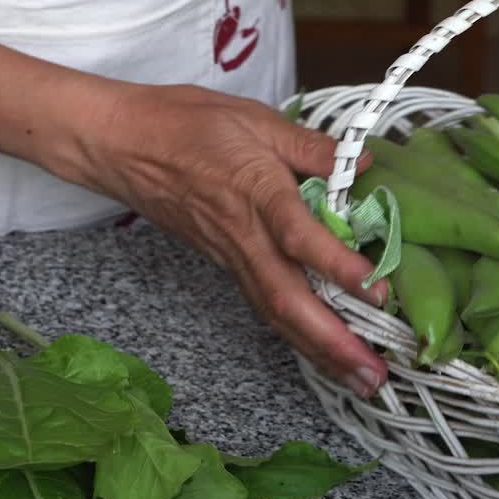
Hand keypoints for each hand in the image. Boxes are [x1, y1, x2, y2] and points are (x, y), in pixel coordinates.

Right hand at [74, 82, 389, 397]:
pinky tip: (322, 351)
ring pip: (275, 312)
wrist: (122, 144)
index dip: (337, 265)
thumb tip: (362, 163)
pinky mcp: (224, 263)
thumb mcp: (254, 118)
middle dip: (332, 341)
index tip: (376, 289)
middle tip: (375, 374)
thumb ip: (310, 145)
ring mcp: (230, 255)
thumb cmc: (185, 123)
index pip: (297, 235)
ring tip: (360, 380)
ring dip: (319, 351)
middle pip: (287, 298)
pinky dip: (296, 335)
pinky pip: (263, 305)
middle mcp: (243, 235)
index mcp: (254, 191)